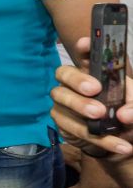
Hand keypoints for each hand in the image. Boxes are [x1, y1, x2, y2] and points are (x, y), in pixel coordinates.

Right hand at [50, 38, 132, 156]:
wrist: (122, 142)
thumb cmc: (127, 114)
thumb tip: (123, 114)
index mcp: (95, 72)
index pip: (85, 54)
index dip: (84, 47)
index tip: (86, 43)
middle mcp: (74, 84)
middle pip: (64, 73)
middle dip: (77, 80)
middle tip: (94, 90)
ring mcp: (64, 103)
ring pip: (62, 101)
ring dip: (81, 108)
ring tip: (102, 117)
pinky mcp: (63, 123)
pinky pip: (73, 128)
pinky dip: (97, 137)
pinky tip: (119, 144)